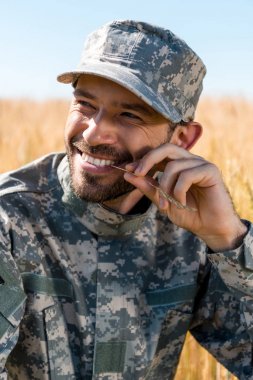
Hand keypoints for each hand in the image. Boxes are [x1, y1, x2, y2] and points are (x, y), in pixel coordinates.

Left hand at [123, 143, 246, 251]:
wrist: (211, 229)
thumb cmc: (189, 215)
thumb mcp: (163, 201)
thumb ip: (149, 187)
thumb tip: (128, 174)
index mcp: (180, 165)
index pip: (159, 154)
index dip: (143, 160)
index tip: (128, 170)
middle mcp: (191, 161)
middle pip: (167, 148)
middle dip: (149, 159)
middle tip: (137, 174)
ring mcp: (202, 164)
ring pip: (173, 165)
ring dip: (165, 186)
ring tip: (165, 205)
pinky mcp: (211, 171)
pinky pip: (187, 175)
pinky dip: (179, 191)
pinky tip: (181, 203)